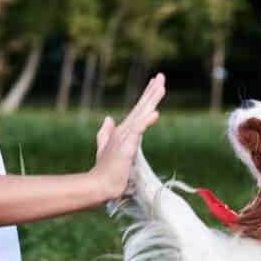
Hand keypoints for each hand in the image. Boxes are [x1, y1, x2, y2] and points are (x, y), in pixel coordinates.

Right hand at [92, 73, 165, 202]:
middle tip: (161, 76)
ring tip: (160, 87)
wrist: (99, 185)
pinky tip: (155, 114)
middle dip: (152, 91)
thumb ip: (105, 133)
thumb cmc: (104, 169)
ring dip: (151, 101)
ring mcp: (125, 138)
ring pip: (141, 115)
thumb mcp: (104, 148)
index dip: (147, 96)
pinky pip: (138, 132)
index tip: (156, 83)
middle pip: (141, 107)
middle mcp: (124, 130)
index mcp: (123, 130)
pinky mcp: (126, 147)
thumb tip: (108, 118)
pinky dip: (146, 122)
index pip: (138, 109)